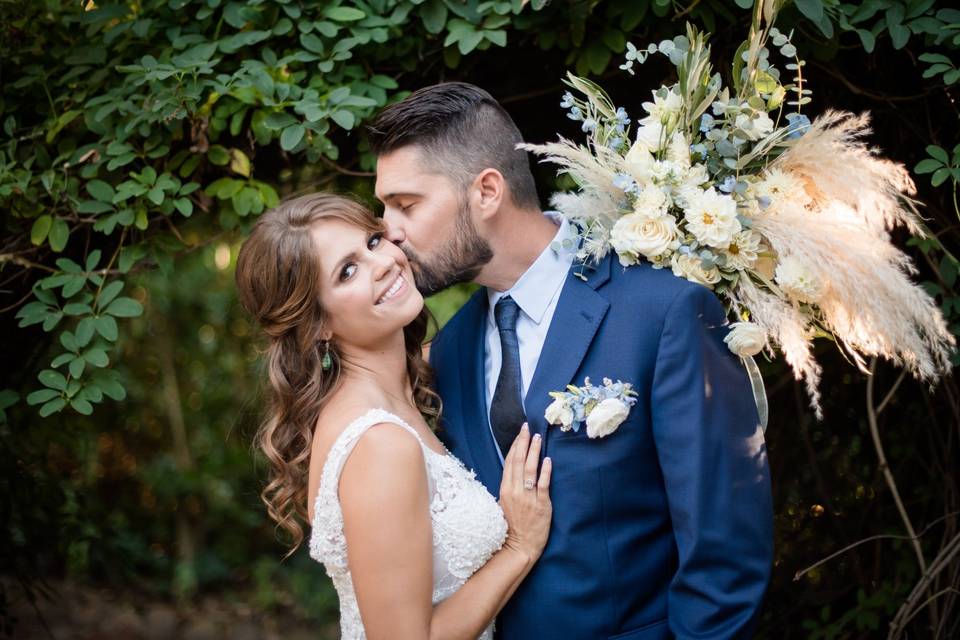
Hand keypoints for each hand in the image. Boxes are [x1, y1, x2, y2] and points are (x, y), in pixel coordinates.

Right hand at [498, 423, 552, 563]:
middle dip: (523, 442)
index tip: (520, 433)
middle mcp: (515, 491)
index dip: (515, 446)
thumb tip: (515, 471)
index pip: (509, 463)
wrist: (520, 546)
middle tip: (527, 427)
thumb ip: (509, 487)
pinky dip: (545, 471)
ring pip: (530, 469)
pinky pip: (542, 484)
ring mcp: (528, 497)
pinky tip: (547, 459)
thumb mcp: (505, 504)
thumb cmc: (512, 526)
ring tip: (538, 438)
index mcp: (505, 490)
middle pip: (519, 462)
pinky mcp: (541, 504)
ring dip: (534, 451)